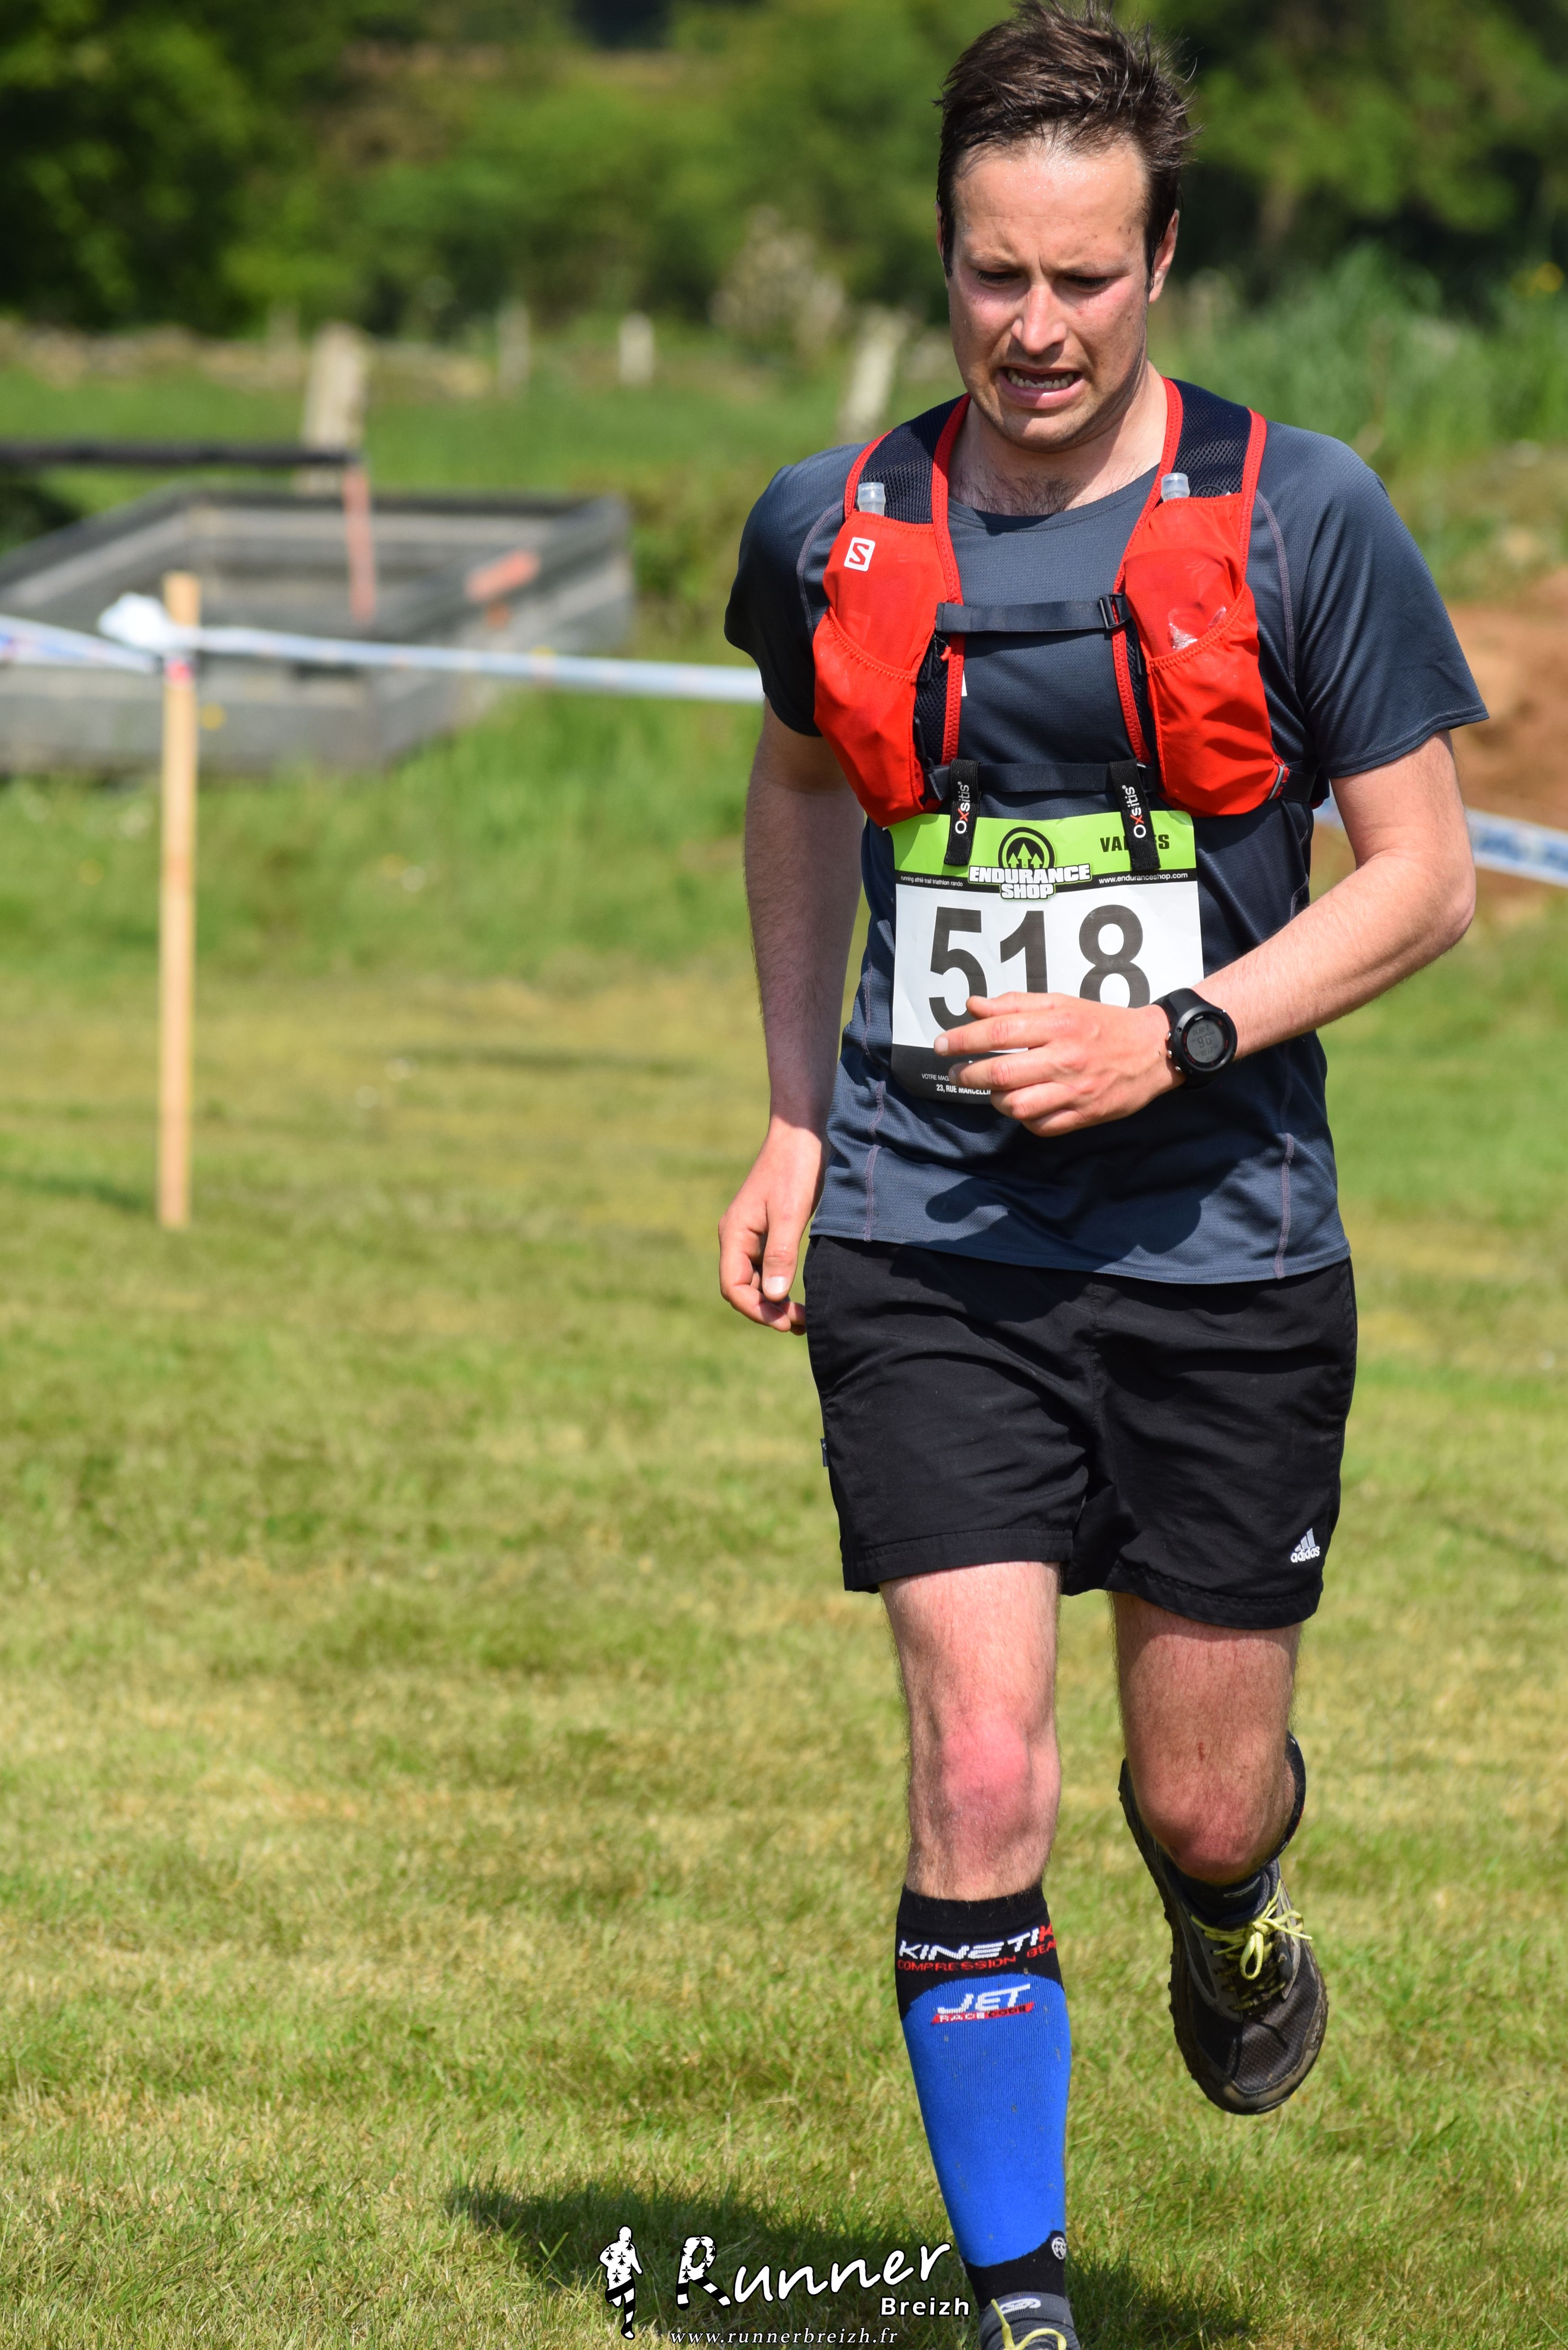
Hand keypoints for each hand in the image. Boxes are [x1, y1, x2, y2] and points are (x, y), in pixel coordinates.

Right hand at [718, 1118, 824, 1332]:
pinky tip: (799, 1293)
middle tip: (801, 1323)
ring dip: (774, 1301)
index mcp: (735, 1234)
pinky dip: (780, 1284)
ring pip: (755, 1280)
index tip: (787, 1322)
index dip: (757, 1311)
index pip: (734, 1288)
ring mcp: (752, 1233)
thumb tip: (775, 1297)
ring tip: (802, 1317)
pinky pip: (767, 1266)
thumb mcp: (791, 1212)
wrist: (803, 1133)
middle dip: (767, 1311)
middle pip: (743, 1288)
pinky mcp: (768, 1228)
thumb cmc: (796, 1167)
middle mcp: (738, 1237)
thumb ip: (782, 1253)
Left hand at [935, 991, 1176, 1133]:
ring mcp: (1075, 1090)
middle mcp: (1065, 1057)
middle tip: (958, 1073)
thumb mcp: (1062, 1003)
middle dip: (968, 1075)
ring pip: (1016, 1105)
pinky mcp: (1085, 1115)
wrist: (1154, 1050)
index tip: (942, 1045)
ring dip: (994, 1100)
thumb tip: (973, 1006)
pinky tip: (1022, 1106)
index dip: (962, 1040)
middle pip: (1000, 1073)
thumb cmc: (1102, 1024)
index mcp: (1058, 1024)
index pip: (997, 1032)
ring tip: (991, 1090)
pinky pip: (1041, 1126)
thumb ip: (1016, 1004)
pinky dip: (1023, 1119)